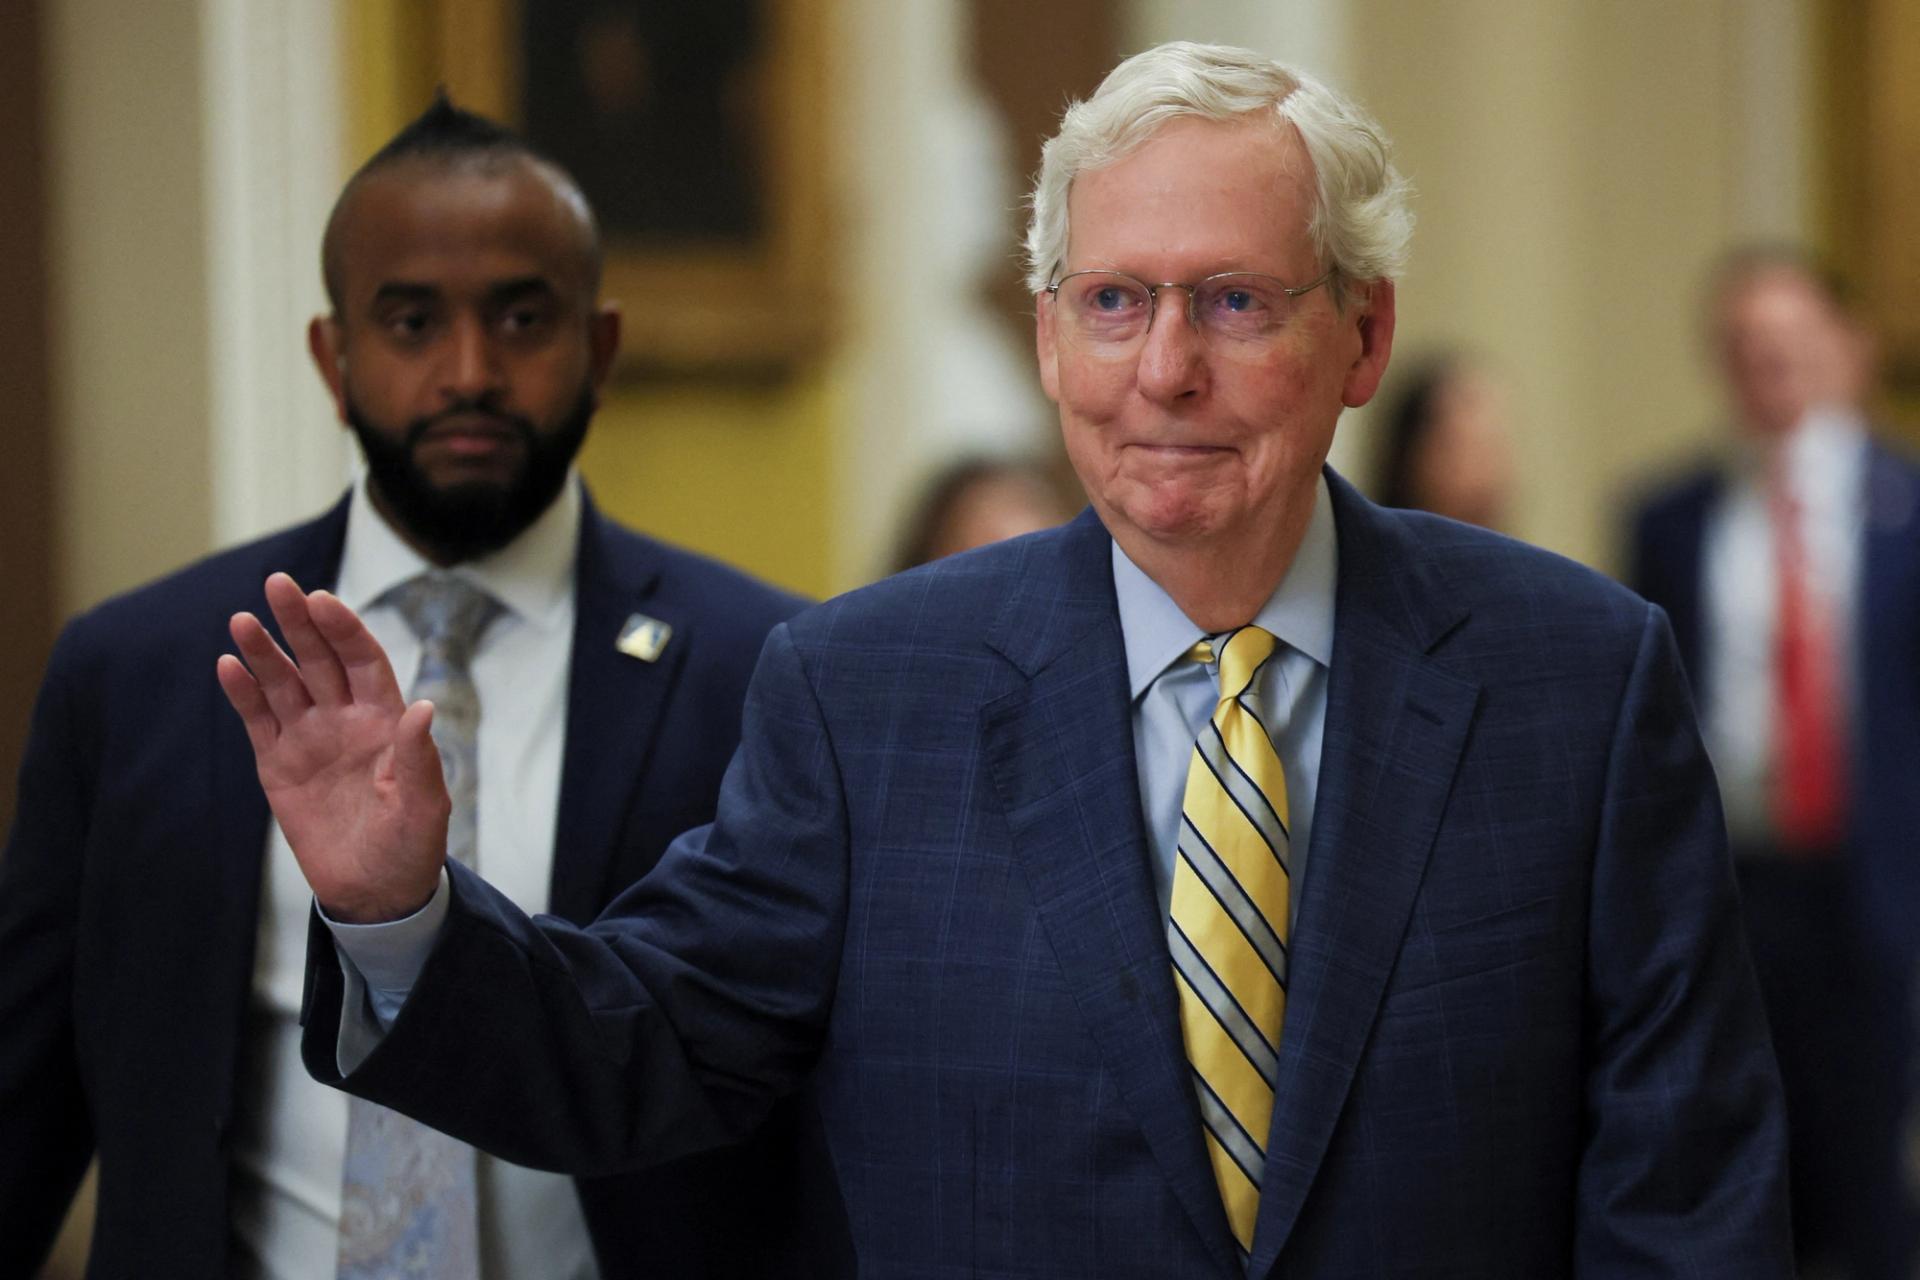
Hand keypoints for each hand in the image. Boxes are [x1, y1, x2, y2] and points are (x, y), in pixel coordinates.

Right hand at [216, 572, 447, 922]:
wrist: (375, 892)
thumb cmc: (411, 847)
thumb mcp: (424, 806)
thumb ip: (419, 758)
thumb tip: (423, 707)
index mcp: (384, 721)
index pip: (363, 661)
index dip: (344, 631)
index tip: (322, 602)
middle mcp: (345, 720)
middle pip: (319, 659)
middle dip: (300, 622)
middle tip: (278, 584)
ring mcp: (309, 739)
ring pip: (283, 683)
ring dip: (264, 651)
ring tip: (243, 620)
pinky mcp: (278, 765)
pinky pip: (258, 720)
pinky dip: (243, 693)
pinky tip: (228, 664)